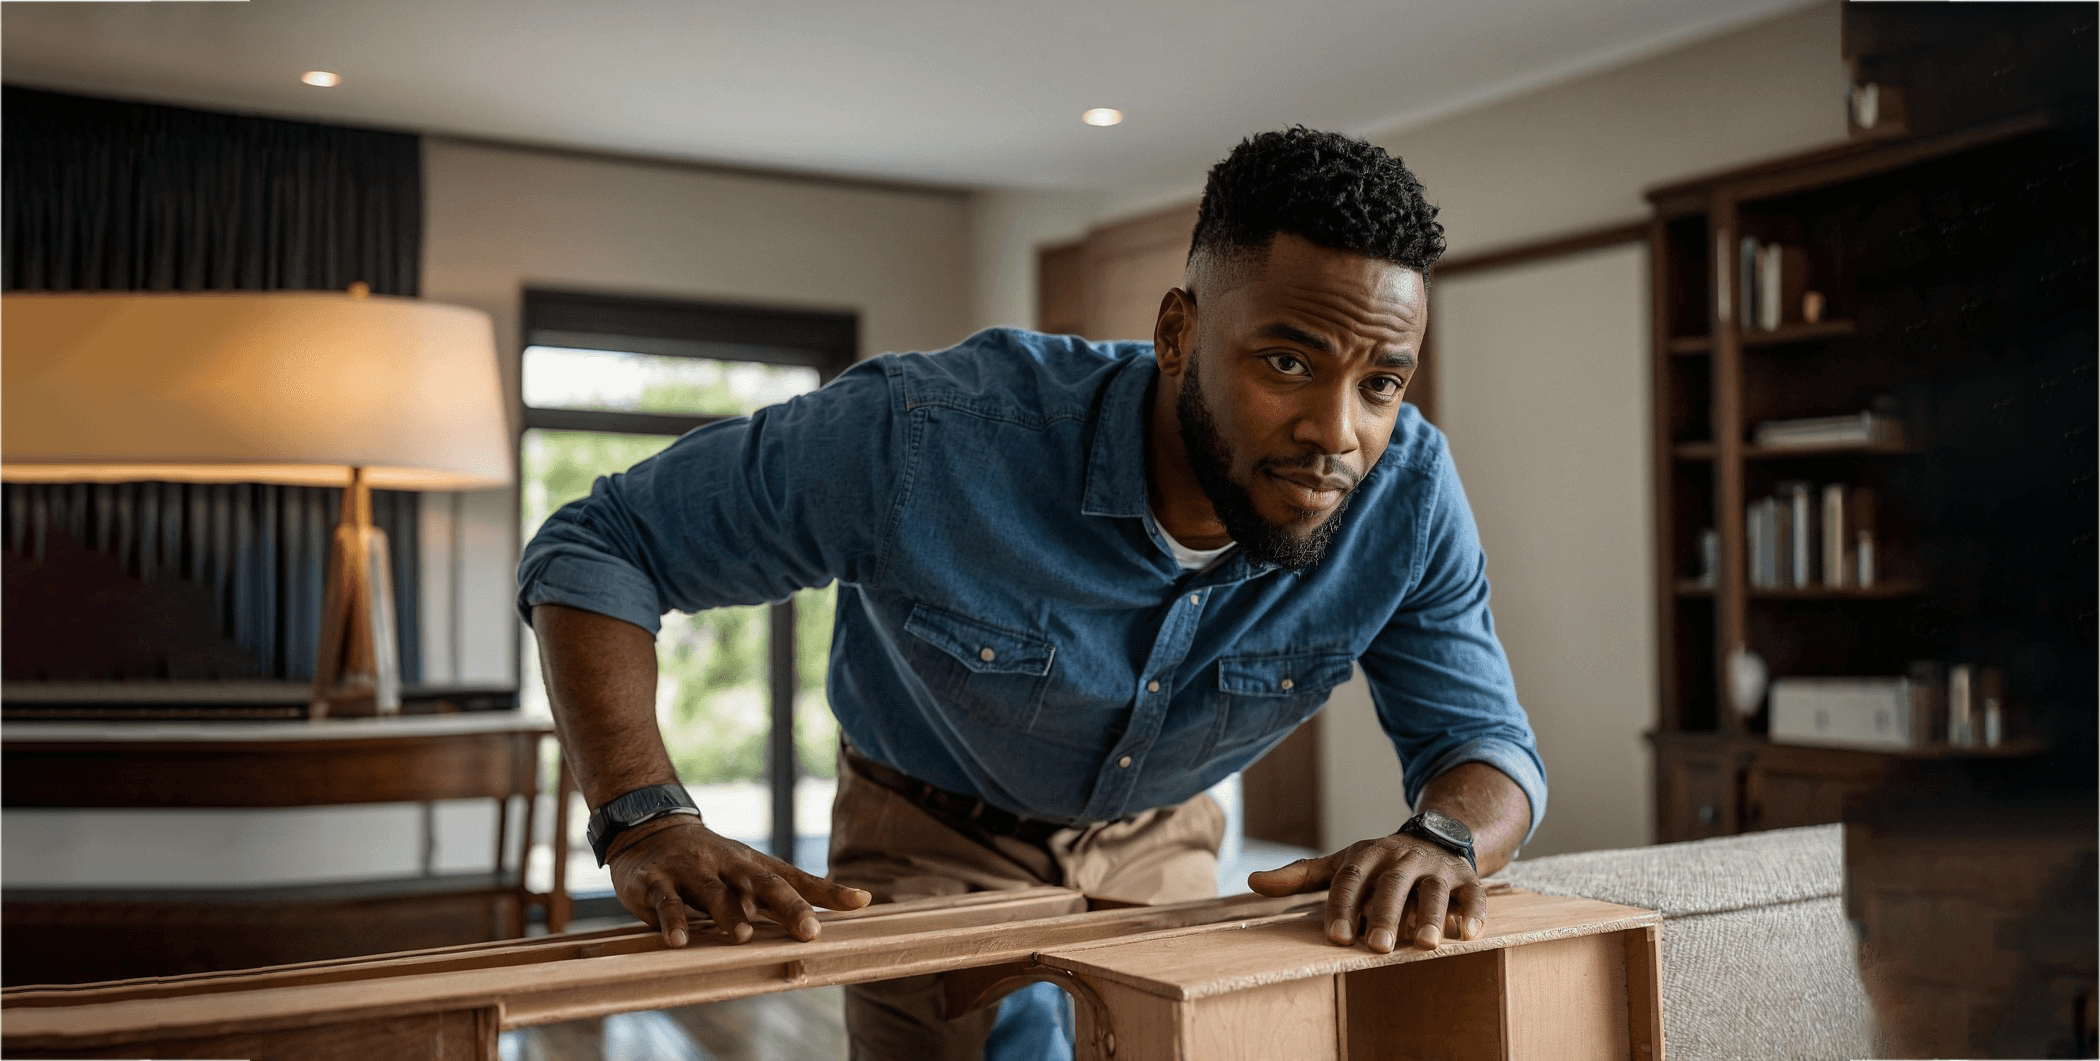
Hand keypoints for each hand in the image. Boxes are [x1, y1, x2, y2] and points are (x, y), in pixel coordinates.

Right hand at [607, 815, 871, 946]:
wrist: (652, 830)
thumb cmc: (715, 862)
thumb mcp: (753, 871)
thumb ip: (797, 891)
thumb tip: (860, 902)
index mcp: (753, 866)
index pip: (797, 879)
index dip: (830, 891)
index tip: (861, 902)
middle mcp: (728, 866)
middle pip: (763, 884)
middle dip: (789, 906)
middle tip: (810, 930)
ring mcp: (692, 872)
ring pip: (713, 892)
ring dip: (729, 913)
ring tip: (744, 936)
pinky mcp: (657, 883)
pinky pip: (667, 902)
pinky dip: (674, 921)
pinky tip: (681, 941)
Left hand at [1247, 833, 1485, 952]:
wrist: (1437, 838)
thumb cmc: (1379, 864)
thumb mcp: (1341, 863)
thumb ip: (1300, 876)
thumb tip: (1253, 882)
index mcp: (1368, 854)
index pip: (1351, 878)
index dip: (1342, 906)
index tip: (1336, 936)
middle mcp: (1403, 857)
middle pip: (1392, 885)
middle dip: (1385, 914)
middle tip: (1376, 946)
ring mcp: (1437, 868)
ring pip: (1434, 890)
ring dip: (1430, 915)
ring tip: (1424, 945)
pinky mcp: (1467, 880)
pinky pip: (1474, 894)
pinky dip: (1473, 913)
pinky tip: (1467, 935)